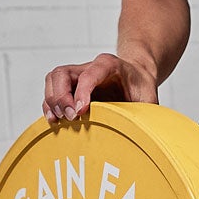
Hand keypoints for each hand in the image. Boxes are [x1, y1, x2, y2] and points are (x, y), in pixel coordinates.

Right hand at [42, 53, 157, 122]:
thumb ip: (146, 112)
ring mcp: (77, 74)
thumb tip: (142, 133)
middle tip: (71, 118)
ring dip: (52, 101)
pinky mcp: (70, 85)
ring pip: (53, 79)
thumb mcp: (149, 98)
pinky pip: (51, 89)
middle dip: (62, 97)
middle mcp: (90, 67)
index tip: (80, 111)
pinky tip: (55, 120)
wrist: (137, 76)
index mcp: (110, 64)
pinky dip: (49, 105)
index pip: (90, 73)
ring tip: (59, 120)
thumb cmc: (141, 88)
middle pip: (63, 73)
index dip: (82, 92)